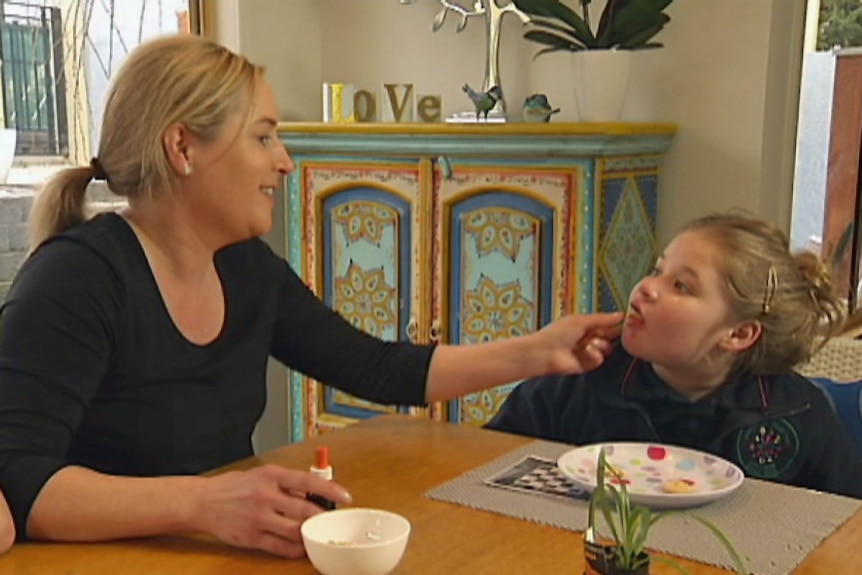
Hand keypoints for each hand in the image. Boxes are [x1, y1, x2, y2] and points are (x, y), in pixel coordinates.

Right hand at [191, 464, 351, 557]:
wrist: (202, 502)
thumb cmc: (234, 487)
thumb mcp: (261, 475)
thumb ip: (286, 483)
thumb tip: (315, 491)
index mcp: (270, 475)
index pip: (308, 481)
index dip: (331, 490)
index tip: (346, 497)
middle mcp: (265, 496)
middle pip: (306, 509)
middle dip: (323, 516)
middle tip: (330, 518)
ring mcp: (258, 518)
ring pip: (296, 531)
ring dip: (311, 533)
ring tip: (317, 532)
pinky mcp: (252, 538)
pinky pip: (281, 547)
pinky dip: (296, 549)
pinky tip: (302, 546)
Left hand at [532, 311, 622, 374]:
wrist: (546, 353)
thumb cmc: (558, 333)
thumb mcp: (581, 321)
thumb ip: (602, 319)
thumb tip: (620, 314)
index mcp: (584, 325)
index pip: (605, 325)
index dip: (613, 325)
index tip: (623, 324)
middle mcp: (587, 338)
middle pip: (608, 337)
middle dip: (608, 336)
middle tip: (603, 334)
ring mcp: (587, 352)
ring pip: (606, 349)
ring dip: (600, 346)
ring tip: (590, 345)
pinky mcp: (586, 365)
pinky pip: (599, 360)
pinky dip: (595, 357)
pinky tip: (587, 354)